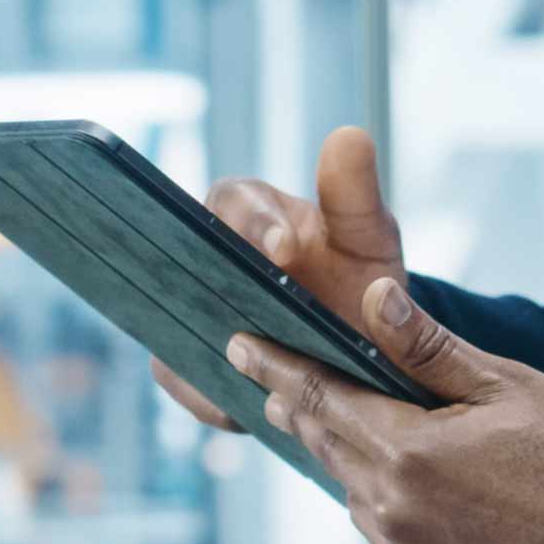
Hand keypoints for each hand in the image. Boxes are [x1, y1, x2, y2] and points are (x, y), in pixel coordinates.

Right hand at [153, 127, 402, 432]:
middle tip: (248, 326)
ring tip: (248, 377)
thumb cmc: (362, 279)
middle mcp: (206, 255)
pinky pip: (180, 375)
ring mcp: (193, 309)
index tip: (285, 249)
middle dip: (212, 295)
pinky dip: (205, 395)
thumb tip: (350, 135)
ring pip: (174, 325)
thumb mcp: (368, 239)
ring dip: (206, 351)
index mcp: (246, 209)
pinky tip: (241, 408)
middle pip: (182, 264)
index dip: (255, 223)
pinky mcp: (191, 360)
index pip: (233, 201)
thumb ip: (356, 195)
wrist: (360, 352)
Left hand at [228, 277, 543, 543]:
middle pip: (331, 452)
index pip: (320, 399)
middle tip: (278, 383)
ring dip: (359, 470)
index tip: (237, 347)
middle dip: (306, 414)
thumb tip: (372, 294)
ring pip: (362, 504)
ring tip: (372, 439)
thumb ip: (428, 346)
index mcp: (409, 454)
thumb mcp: (506, 382)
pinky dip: (404, 520)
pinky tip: (435, 501)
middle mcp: (398, 516)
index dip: (276, 370)